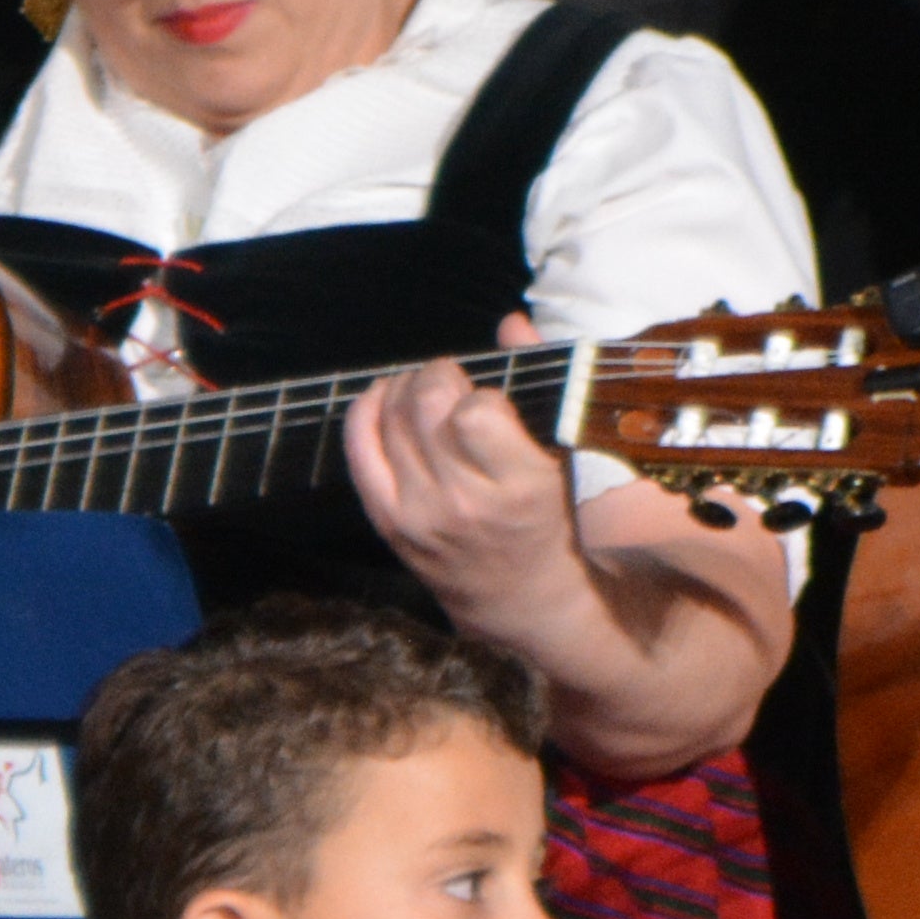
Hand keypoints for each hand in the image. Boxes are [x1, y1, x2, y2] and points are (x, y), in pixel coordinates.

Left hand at [343, 322, 589, 620]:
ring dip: (403, 388)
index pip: (477, 412)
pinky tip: (380, 399)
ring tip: (421, 390)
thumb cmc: (544, 518)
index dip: (480, 393)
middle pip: (427, 406)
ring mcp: (420, 514)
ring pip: (391, 420)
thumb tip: (510, 321)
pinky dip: (365, 414)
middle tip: (449, 380)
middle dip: (437, 376)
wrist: (519, 597)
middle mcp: (465, 502)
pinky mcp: (389, 524)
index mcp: (520, 485)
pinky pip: (360, 452)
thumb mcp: (559, 455)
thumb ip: (541, 382)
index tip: (489, 402)